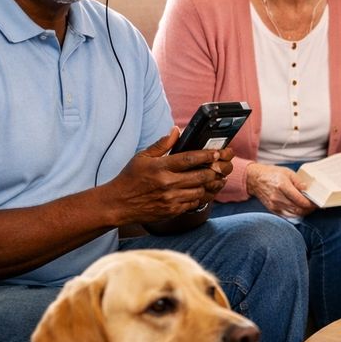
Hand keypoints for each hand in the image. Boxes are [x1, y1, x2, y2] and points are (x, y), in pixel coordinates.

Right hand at [106, 130, 232, 221]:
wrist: (118, 204)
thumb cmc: (130, 178)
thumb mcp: (142, 157)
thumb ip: (162, 144)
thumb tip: (177, 130)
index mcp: (160, 168)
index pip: (189, 159)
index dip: (207, 155)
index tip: (217, 152)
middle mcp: (167, 184)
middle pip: (201, 176)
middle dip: (215, 170)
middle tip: (222, 165)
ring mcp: (171, 199)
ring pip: (201, 191)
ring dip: (210, 184)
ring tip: (216, 177)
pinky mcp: (172, 211)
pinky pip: (194, 203)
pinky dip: (201, 197)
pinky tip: (203, 190)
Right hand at [246, 162, 316, 217]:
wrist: (256, 179)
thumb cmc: (273, 174)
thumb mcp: (288, 173)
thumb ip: (298, 182)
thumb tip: (307, 189)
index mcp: (282, 186)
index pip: (300, 200)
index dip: (310, 203)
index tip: (316, 203)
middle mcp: (277, 197)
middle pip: (298, 209)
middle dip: (308, 209)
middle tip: (314, 206)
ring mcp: (274, 205)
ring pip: (293, 214)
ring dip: (303, 212)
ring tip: (308, 208)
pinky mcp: (272, 209)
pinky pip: (287, 216)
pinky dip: (295, 214)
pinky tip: (299, 209)